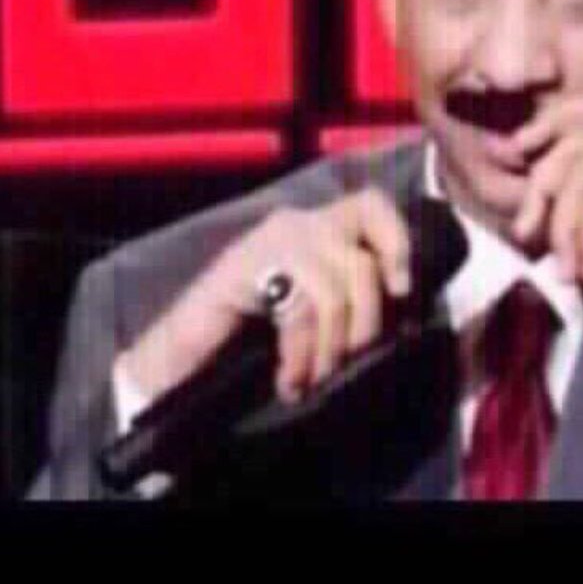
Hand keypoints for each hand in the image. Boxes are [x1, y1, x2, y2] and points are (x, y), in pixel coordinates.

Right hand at [119, 188, 412, 404]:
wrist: (182, 355)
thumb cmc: (250, 336)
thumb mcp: (314, 309)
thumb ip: (349, 294)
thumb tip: (400, 305)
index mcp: (317, 226)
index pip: (372, 205)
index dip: (395, 241)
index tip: (399, 292)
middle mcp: (296, 223)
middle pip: (362, 263)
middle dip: (363, 326)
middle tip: (342, 365)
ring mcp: (268, 242)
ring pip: (333, 290)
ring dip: (328, 348)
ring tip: (311, 379)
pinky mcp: (244, 268)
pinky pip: (297, 308)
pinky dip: (300, 352)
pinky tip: (289, 378)